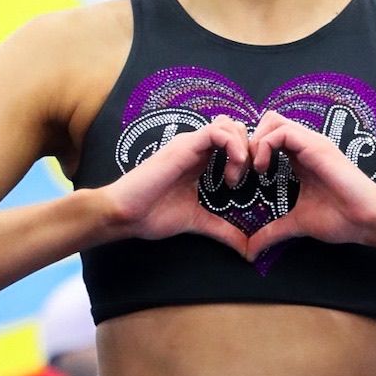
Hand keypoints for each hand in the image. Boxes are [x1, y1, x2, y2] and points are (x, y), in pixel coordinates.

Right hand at [100, 115, 250, 257]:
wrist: (125, 214)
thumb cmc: (153, 214)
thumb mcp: (198, 222)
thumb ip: (223, 230)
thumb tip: (246, 249)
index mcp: (200, 160)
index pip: (233, 141)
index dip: (248, 157)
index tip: (248, 184)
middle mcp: (196, 147)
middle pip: (236, 127)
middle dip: (250, 150)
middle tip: (246, 178)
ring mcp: (190, 144)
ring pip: (230, 125)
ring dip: (243, 148)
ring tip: (235, 177)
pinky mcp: (184, 146)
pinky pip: (218, 131)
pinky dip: (234, 147)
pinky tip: (232, 172)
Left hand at [245, 112, 375, 263]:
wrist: (367, 219)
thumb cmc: (341, 219)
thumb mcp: (296, 224)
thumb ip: (272, 232)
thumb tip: (250, 251)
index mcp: (301, 157)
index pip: (269, 136)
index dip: (252, 151)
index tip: (245, 176)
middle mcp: (305, 145)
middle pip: (269, 120)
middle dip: (249, 141)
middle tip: (245, 169)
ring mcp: (311, 142)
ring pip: (272, 120)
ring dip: (255, 142)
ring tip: (255, 169)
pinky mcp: (315, 146)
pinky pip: (281, 132)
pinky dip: (264, 146)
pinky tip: (264, 170)